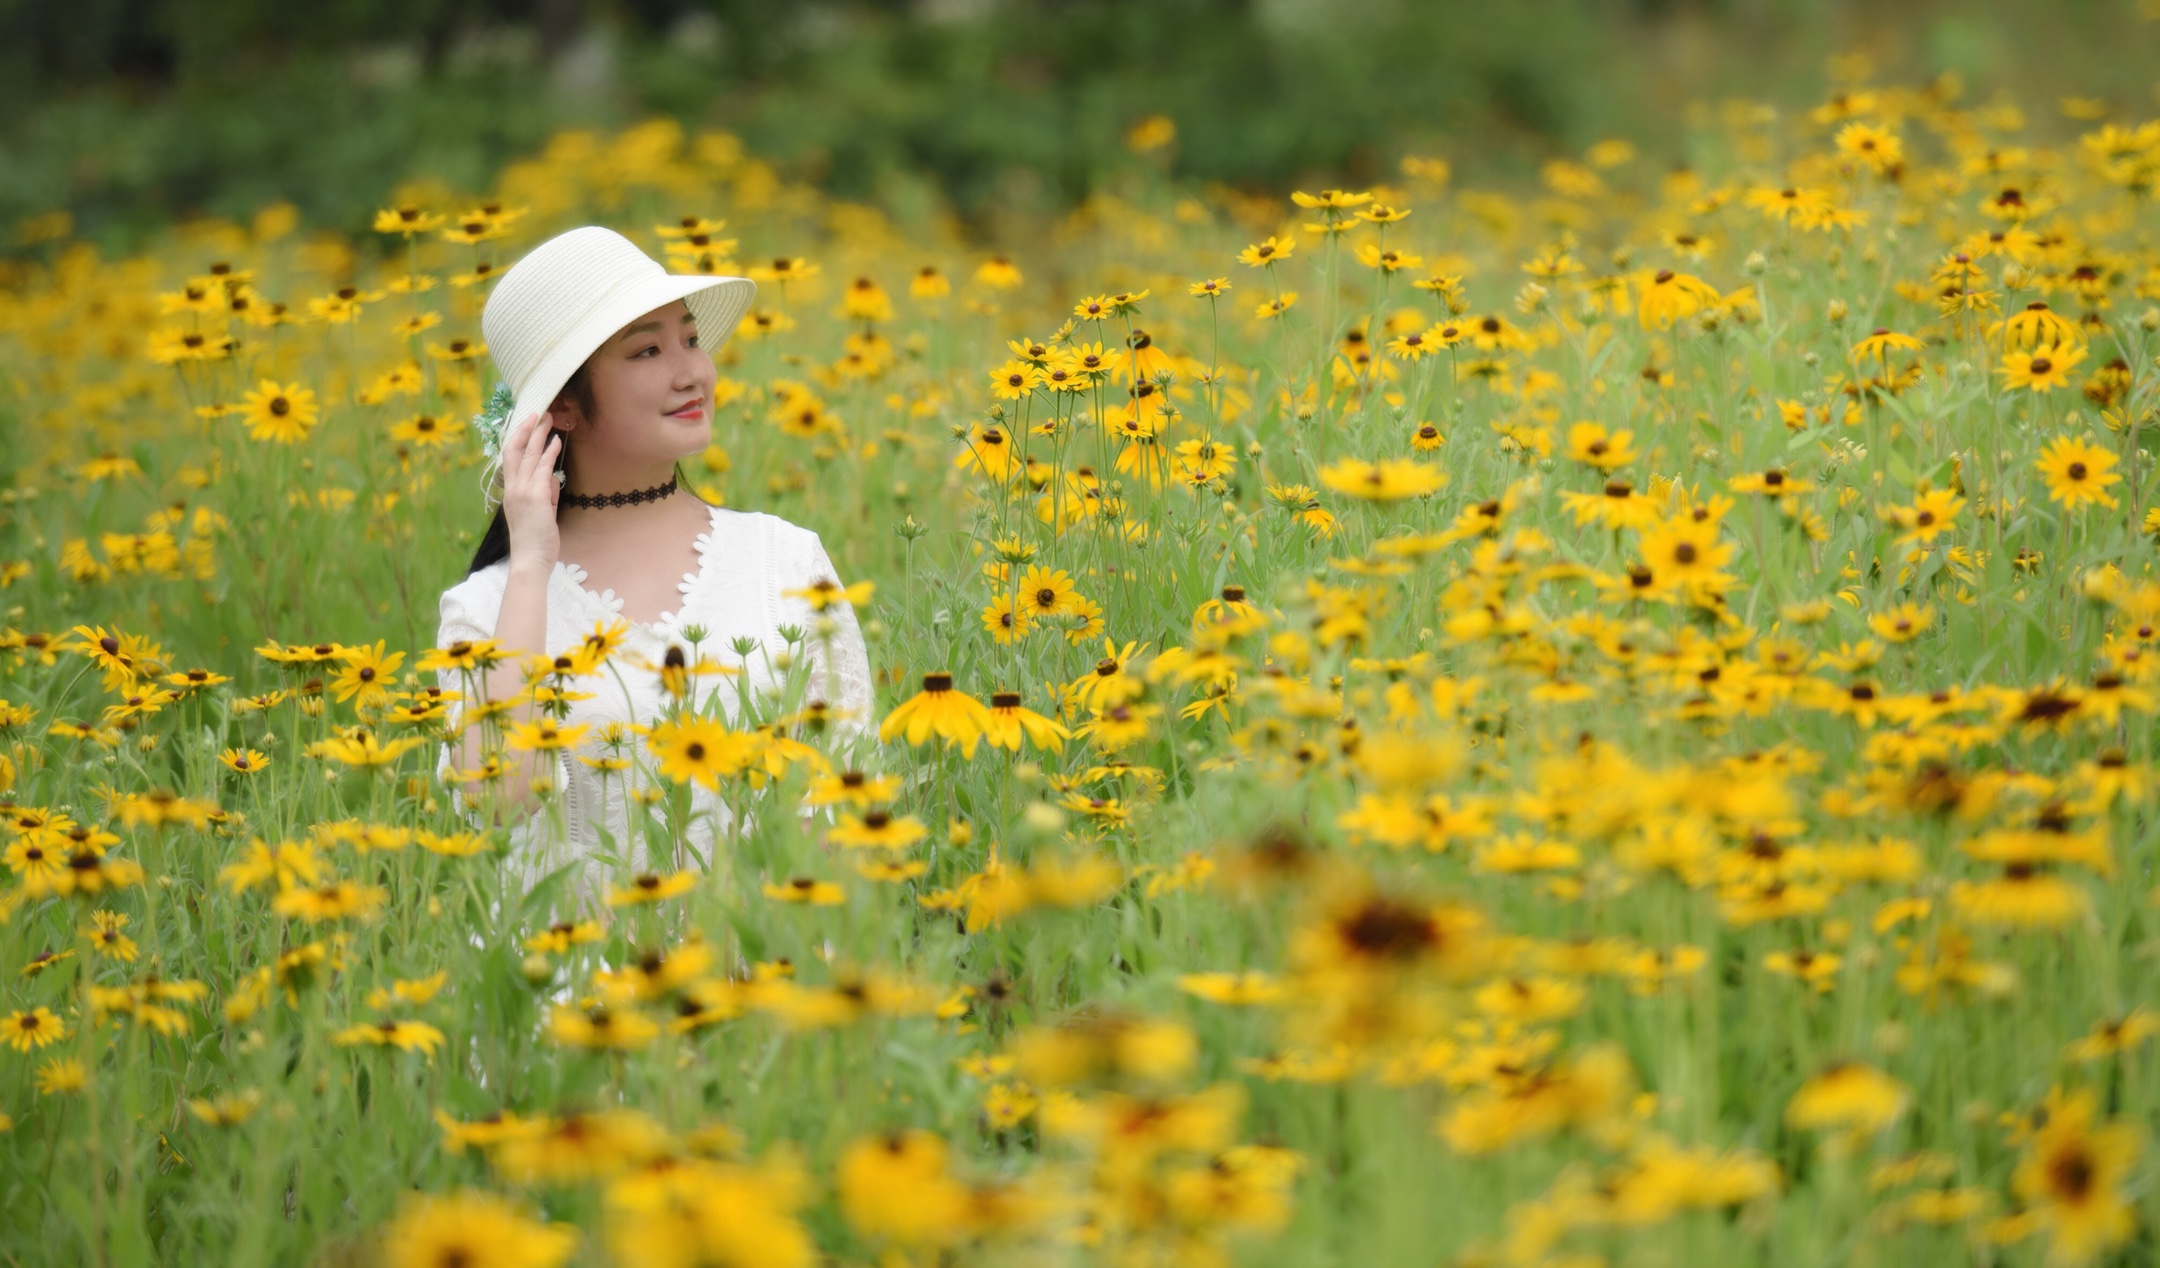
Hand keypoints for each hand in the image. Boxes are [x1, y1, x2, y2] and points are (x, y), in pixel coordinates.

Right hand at [500, 409, 561, 572]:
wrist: (530, 560)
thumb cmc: (535, 541)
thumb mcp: (540, 513)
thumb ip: (545, 495)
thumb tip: (553, 480)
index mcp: (510, 492)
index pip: (509, 458)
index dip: (516, 438)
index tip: (525, 423)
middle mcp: (512, 489)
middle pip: (515, 450)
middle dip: (526, 429)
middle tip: (537, 412)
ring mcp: (522, 491)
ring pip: (528, 455)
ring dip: (539, 434)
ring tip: (549, 418)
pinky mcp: (535, 497)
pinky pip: (542, 469)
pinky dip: (548, 453)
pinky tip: (556, 442)